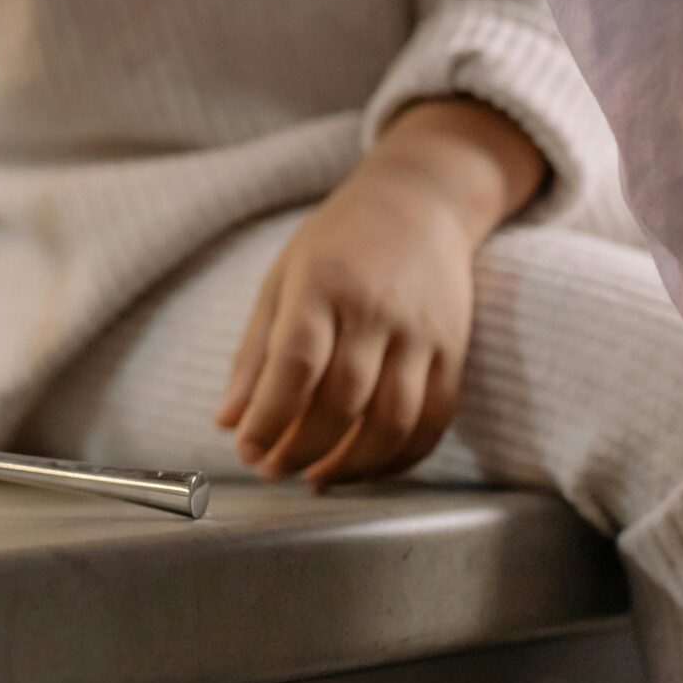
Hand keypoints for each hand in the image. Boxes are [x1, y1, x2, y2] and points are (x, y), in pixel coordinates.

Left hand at [219, 100, 544, 490]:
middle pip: (344, 399)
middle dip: (304, 447)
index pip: (296, 363)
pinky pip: (433, 422)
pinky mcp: (454, 352)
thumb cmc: (336, 245)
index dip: (270, 416)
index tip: (247, 449)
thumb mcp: (280, 280)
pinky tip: (365, 469)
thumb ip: (254, 354)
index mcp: (322, 284)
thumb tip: (228, 422)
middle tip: (273, 470)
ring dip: (353, 465)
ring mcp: (422, 333)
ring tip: (315, 477)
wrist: (420, 205)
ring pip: (394, 421)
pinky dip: (400, 459)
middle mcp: (376, 310)